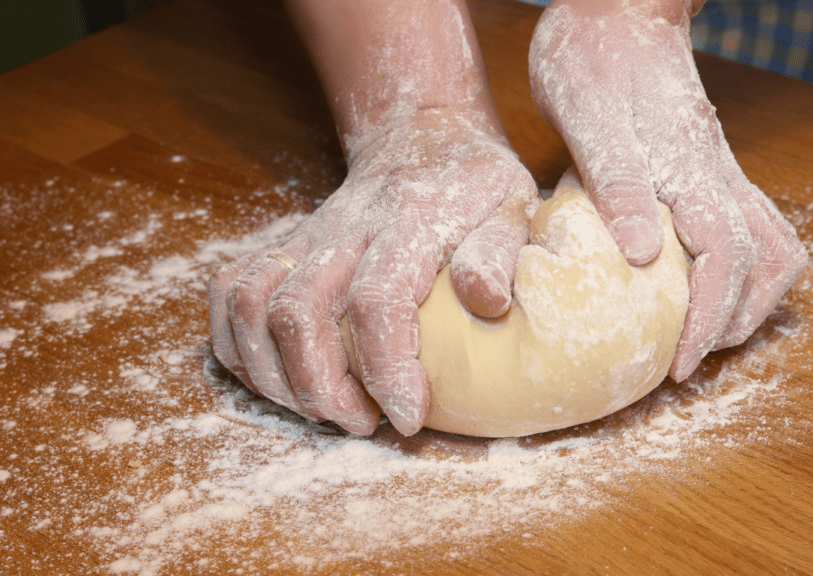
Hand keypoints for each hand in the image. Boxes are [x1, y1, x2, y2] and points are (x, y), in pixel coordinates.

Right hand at [208, 107, 535, 435]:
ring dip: (275, 376)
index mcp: (408, 223)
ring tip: (325, 409)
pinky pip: (230, 292)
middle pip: (298, 313)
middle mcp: (345, 230)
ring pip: (252, 307)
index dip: (386, 370)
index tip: (409, 416)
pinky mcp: (283, 246)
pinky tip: (277, 376)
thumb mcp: (512, 205)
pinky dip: (236, 344)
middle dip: (321, 389)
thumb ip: (499, 252)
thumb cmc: (472, 182)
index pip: (377, 302)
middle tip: (364, 422)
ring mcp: (305, 237)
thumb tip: (487, 302)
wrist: (420, 137)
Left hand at [529, 0, 807, 381]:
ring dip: (750, 299)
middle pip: (764, 262)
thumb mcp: (589, 117)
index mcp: (690, 168)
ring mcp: (721, 171)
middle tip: (688, 360)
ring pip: (773, 245)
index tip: (681, 363)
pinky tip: (705, 284)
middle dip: (732, 322)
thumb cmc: (594, 57)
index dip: (707, 319)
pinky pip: (754, 226)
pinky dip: (744, 269)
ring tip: (705, 333)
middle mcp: (718, 174)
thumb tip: (642, 256)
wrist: (617, 10)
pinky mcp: (711, 169)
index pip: (724, 257)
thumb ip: (617, 183)